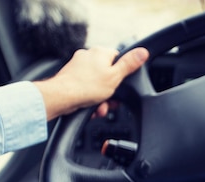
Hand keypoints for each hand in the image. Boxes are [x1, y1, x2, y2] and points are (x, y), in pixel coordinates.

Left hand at [34, 46, 149, 120]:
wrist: (61, 97)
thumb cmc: (86, 87)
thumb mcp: (115, 77)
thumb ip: (129, 64)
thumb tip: (143, 51)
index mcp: (100, 53)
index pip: (119, 59)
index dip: (122, 74)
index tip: (121, 84)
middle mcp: (88, 56)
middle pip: (108, 74)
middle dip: (111, 91)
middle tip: (110, 100)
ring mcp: (78, 67)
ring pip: (98, 84)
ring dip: (102, 98)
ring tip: (99, 106)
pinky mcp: (71, 78)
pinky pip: (87, 89)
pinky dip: (91, 99)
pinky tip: (91, 107)